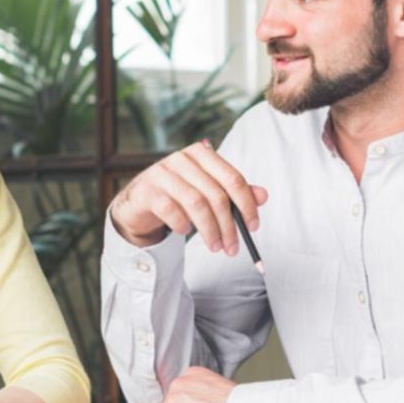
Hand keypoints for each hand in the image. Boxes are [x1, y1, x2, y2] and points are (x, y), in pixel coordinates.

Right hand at [110, 141, 267, 251]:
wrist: (139, 202)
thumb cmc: (179, 195)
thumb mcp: (208, 192)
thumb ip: (235, 193)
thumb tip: (263, 196)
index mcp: (202, 154)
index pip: (233, 178)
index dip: (247, 205)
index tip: (253, 227)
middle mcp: (182, 159)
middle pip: (216, 194)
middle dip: (228, 226)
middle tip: (232, 248)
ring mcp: (162, 173)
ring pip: (196, 204)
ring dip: (209, 231)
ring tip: (215, 247)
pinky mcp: (146, 190)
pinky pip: (170, 210)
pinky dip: (182, 224)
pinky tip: (185, 231)